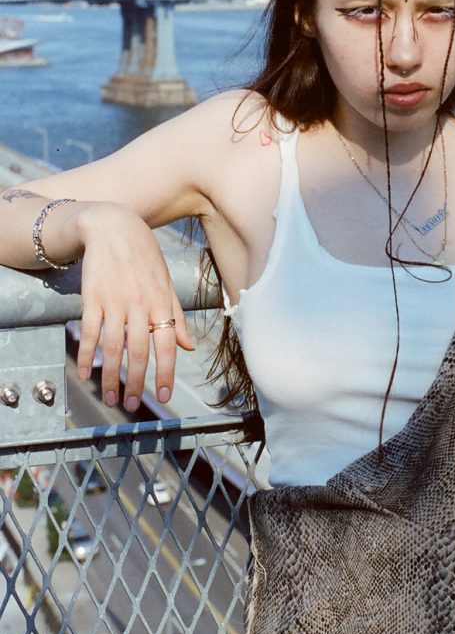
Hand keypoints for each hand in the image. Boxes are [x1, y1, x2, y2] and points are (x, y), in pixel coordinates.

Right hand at [74, 202, 193, 410]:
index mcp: (162, 302)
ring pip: (113, 346)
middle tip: (130, 405)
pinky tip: (86, 371)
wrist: (114, 228)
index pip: (167, 345)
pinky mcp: (93, 297)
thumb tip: (189, 347)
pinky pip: (91, 331)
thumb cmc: (145, 258)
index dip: (165, 372)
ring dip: (110, 375)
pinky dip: (87, 353)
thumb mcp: (166, 284)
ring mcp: (115, 301)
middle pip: (139, 351)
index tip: (164, 396)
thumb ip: (177, 317)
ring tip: (108, 396)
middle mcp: (140, 304)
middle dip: (135, 382)